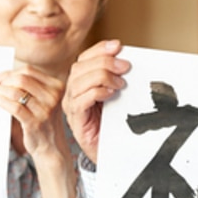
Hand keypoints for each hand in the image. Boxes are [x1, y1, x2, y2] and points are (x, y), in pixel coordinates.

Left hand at [0, 65, 66, 158]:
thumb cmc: (45, 123)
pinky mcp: (35, 122)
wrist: (52, 148)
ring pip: (16, 92)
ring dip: (1, 91)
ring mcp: (45, 110)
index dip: (10, 72)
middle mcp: (53, 97)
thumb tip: (7, 77)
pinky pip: (14, 107)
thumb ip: (33, 87)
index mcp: (57, 87)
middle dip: (5, 80)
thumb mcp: (46, 101)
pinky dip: (2, 101)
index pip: (30, 71)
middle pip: (23, 79)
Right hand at [62, 40, 129, 163]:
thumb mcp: (116, 95)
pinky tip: (110, 94)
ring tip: (120, 83)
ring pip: (78, 81)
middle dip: (104, 62)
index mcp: (81, 83)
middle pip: (80, 67)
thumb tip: (126, 59)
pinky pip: (80, 100)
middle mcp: (72, 92)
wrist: (110, 152)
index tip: (118, 46)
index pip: (84, 58)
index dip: (99, 49)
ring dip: (102, 77)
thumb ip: (116, 78)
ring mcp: (71, 106)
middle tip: (125, 67)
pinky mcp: (75, 120)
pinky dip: (96, 92)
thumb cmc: (112, 123)